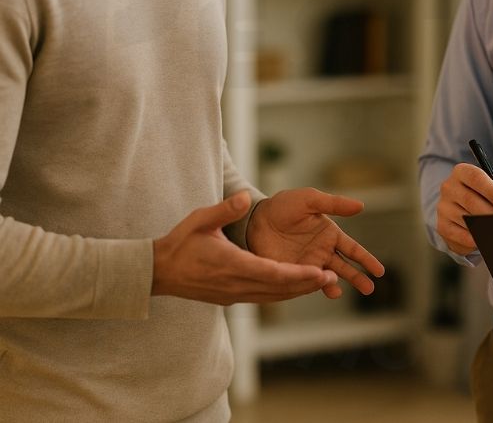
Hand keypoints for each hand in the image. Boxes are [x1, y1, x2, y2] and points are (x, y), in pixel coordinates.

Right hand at [152, 192, 337, 304]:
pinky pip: (262, 297)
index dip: (298, 275)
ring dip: (297, 291)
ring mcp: (233, 295)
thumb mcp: (200, 220)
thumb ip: (225, 210)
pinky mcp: (230, 298)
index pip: (272, 273)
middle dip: (306, 285)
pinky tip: (296, 287)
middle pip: (278, 289)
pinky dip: (282, 293)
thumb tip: (245, 197)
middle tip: (332, 279)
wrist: (157, 272)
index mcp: (231, 265)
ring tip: (322, 283)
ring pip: (273, 296)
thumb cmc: (179, 243)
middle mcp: (235, 284)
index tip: (319, 273)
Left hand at [247, 188, 384, 298]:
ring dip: (335, 285)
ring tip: (337, 292)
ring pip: (328, 278)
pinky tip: (319, 290)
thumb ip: (334, 204)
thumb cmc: (282, 206)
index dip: (367, 260)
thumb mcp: (309, 200)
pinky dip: (315, 288)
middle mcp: (322, 251)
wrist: (253, 219)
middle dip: (358, 278)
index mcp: (330, 234)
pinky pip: (307, 283)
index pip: (353, 250)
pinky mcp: (292, 272)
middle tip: (369, 289)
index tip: (379, 271)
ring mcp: (307, 264)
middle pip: (345, 268)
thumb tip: (361, 206)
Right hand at [436, 163, 492, 254]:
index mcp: (462, 172)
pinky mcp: (442, 226)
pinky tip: (485, 238)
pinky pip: (459, 235)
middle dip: (491, 212)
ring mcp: (443, 207)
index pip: (475, 177)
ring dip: (484, 226)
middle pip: (470, 200)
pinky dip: (475, 239)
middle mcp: (448, 187)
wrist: (469, 213)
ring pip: (465, 218)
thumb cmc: (487, 196)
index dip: (492, 191)